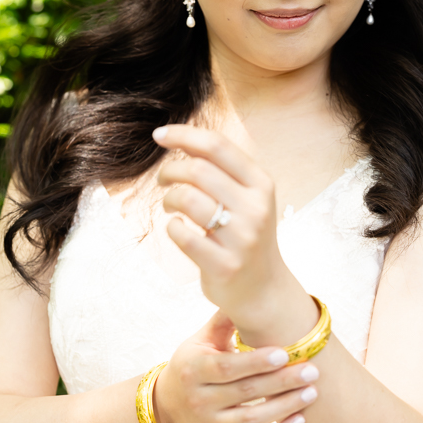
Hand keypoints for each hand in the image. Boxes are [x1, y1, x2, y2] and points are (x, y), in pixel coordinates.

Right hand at [153, 311, 318, 422]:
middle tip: (311, 371)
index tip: (285, 353)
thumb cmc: (193, 362)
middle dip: (282, 382)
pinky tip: (299, 420)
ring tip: (311, 393)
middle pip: (246, 393)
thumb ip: (225, 319)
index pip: (228, 367)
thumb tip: (247, 288)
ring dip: (285, 407)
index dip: (256, 362)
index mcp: (194, 369)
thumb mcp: (201, 339)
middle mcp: (200, 400)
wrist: (170, 403)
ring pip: (253, 420)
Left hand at [154, 124, 312, 339]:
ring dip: (169, 198)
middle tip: (163, 180)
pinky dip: (172, 227)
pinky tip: (177, 228)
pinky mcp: (225, 265)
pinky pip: (182, 235)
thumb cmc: (245, 233)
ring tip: (170, 204)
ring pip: (188, 200)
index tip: (158, 135)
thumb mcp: (247, 196)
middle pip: (198, 171)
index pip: (217, 146)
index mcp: (261, 183)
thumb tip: (180, 139)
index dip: (183, 135)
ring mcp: (242, 238)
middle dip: (170, 170)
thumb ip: (221, 168)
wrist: (264, 288)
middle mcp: (256, 208)